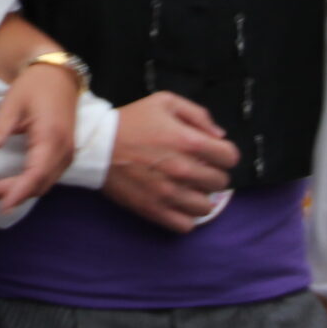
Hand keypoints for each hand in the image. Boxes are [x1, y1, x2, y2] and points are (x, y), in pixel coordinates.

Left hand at [0, 63, 78, 212]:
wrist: (59, 74)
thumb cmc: (35, 85)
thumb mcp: (12, 103)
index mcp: (51, 136)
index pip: (36, 173)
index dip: (18, 192)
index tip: (2, 206)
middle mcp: (63, 149)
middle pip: (38, 183)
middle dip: (10, 194)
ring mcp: (67, 153)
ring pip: (44, 183)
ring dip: (20, 192)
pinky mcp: (64, 153)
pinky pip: (48, 177)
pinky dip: (30, 185)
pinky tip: (11, 186)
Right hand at [101, 92, 239, 231]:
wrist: (96, 145)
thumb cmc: (132, 121)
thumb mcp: (165, 102)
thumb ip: (198, 115)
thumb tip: (220, 136)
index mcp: (188, 141)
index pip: (230, 157)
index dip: (224, 154)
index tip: (213, 154)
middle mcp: (184, 170)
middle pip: (221, 182)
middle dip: (213, 173)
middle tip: (198, 169)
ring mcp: (169, 193)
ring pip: (207, 207)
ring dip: (201, 197)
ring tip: (188, 188)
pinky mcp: (154, 210)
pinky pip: (186, 225)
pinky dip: (185, 217)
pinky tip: (177, 204)